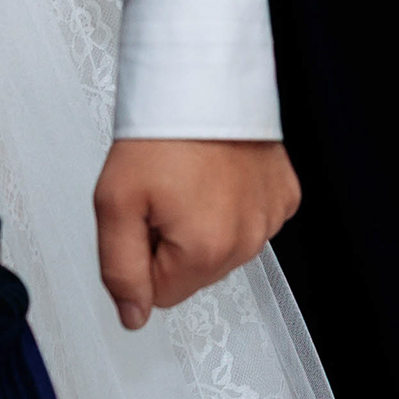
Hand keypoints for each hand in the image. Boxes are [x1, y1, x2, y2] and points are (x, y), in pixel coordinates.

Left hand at [92, 136, 298, 331]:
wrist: (204, 82)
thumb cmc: (161, 135)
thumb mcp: (113, 205)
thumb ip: (119, 271)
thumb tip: (133, 316)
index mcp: (206, 250)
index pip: (160, 295)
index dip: (142, 257)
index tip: (145, 217)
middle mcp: (246, 241)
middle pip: (194, 275)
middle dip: (173, 244)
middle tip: (165, 197)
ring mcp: (270, 219)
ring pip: (223, 251)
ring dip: (203, 226)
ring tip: (192, 182)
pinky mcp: (284, 197)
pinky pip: (251, 223)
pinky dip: (234, 206)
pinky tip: (220, 178)